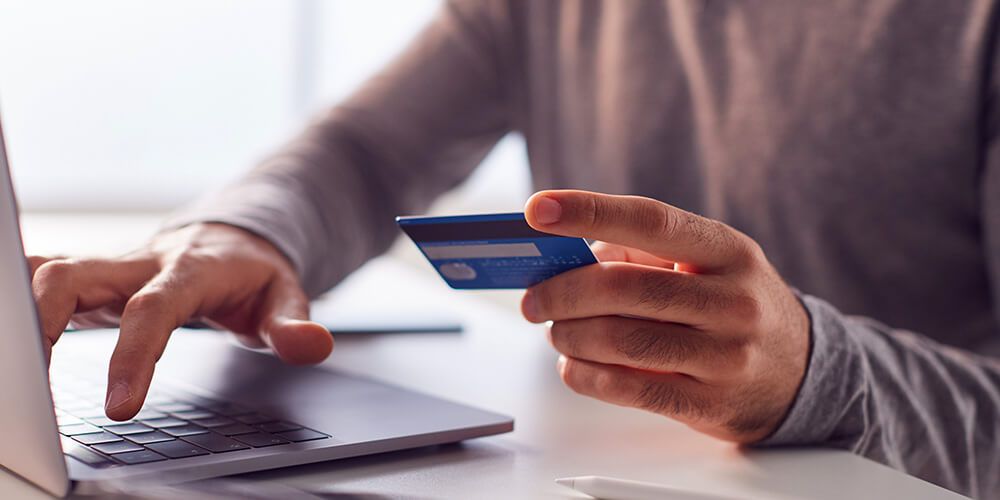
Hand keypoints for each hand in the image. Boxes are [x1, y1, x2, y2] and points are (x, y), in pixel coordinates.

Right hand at [29, 223, 332, 420]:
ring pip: (50, 274)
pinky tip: (20, 344)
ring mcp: (114, 267)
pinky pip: (48, 282)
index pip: (153, 310)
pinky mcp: (96, 278)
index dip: (133, 356)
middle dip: (45, 321)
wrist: (235, 237)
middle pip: (75, 276)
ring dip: (26, 315)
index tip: (120, 407)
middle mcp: (141, 263)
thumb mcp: (285, 296)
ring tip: (22, 374)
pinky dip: (26, 307)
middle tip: (36, 383)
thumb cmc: (254, 273)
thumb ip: (293, 324)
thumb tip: (313, 345)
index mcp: (190, 271)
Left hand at [522, 190, 809, 442]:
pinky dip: (586, 376)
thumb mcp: (704, 264)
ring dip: (570, 336)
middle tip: (533, 300)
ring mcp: (727, 356)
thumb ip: (638, 254)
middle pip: (623, 288)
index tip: (537, 210)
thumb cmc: (732, 307)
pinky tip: (573, 365)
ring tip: (556, 332)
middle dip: (562, 293)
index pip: (651, 220)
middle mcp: (733, 300)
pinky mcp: (711, 403)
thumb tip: (565, 259)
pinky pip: (629, 389)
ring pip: (621, 341)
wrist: (801, 373)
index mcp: (727, 250)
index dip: (589, 211)